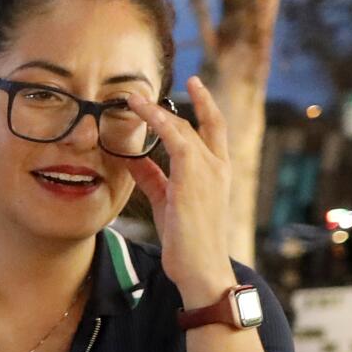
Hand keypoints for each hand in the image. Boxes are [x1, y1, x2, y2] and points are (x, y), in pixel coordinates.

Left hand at [120, 76, 237, 304]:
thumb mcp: (166, 202)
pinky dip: (158, 122)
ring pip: (185, 128)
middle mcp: (218, 168)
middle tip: (178, 83)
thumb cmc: (186, 241)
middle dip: (195, 100)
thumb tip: (132, 157)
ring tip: (135, 97)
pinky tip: (141, 113)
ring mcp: (209, 172)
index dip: (205, 108)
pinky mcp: (194, 178)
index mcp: (217, 174)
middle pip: (207, 123)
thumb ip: (152, 177)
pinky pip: (176, 139)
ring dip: (158, 110)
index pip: (213, 132)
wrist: (201, 269)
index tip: (194, 88)